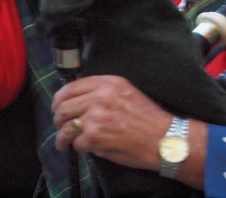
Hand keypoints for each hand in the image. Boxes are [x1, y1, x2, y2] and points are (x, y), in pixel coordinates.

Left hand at [52, 75, 170, 171]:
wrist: (163, 137)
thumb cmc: (148, 117)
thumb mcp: (128, 92)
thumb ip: (104, 91)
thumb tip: (78, 99)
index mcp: (110, 83)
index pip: (71, 87)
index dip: (60, 99)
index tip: (57, 107)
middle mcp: (101, 97)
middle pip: (63, 107)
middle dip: (59, 119)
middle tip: (62, 126)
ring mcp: (96, 117)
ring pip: (65, 127)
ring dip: (63, 137)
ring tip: (65, 142)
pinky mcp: (94, 137)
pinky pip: (76, 143)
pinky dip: (80, 147)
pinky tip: (89, 147)